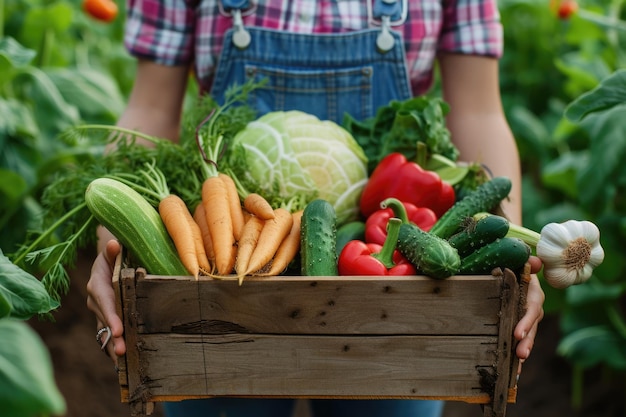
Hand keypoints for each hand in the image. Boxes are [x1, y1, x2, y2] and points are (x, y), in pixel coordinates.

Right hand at [86, 239, 125, 363]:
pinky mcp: (105, 319)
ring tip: (121, 362)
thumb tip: (113, 244)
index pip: (105, 302)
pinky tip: (122, 363)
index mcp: (97, 286)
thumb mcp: (112, 251)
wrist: (108, 262)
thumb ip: (113, 250)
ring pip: (104, 332)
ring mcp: (99, 313)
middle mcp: (95, 302)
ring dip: (112, 347)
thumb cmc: (114, 255)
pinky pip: (107, 335)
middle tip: (121, 351)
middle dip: (112, 338)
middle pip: (105, 321)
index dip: (111, 317)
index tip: (118, 330)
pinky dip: (112, 348)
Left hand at [514, 256, 544, 366]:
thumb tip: (535, 261)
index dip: (526, 322)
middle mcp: (533, 309)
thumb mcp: (520, 260)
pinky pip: (520, 341)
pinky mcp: (520, 326)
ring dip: (523, 351)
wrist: (515, 271)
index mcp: (533, 294)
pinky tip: (513, 372)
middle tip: (520, 355)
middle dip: (526, 342)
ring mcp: (528, 320)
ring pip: (527, 337)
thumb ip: (527, 260)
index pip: (532, 309)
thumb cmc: (515, 265)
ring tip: (517, 368)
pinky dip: (517, 357)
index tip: (518, 334)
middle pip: (532, 328)